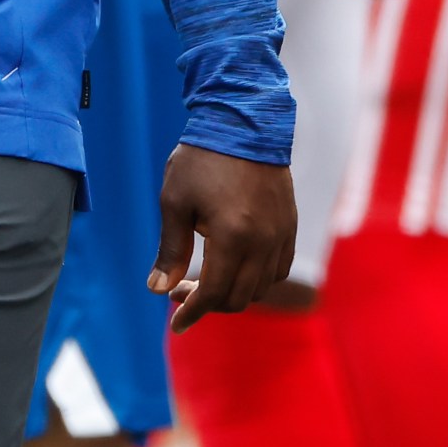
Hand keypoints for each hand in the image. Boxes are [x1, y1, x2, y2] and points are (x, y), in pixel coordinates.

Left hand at [149, 144, 296, 330]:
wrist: (243, 123)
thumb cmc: (202, 159)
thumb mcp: (175, 201)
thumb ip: (170, 249)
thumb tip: (158, 289)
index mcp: (233, 237)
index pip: (214, 294)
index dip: (192, 312)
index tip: (175, 324)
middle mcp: (263, 242)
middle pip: (238, 298)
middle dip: (207, 304)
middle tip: (178, 292)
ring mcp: (281, 235)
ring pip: (260, 287)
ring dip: (232, 293)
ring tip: (204, 279)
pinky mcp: (289, 226)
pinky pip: (278, 269)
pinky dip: (257, 279)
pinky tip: (235, 268)